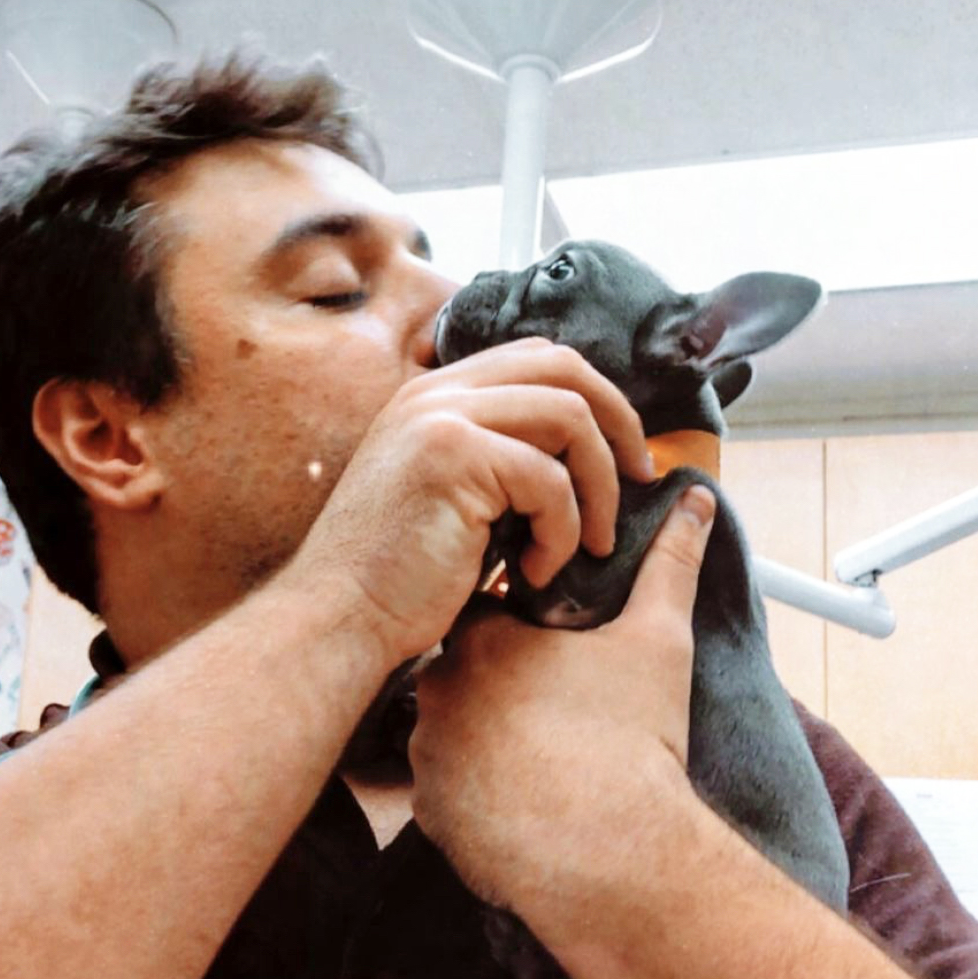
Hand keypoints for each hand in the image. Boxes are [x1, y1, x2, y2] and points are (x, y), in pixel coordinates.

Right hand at [290, 340, 654, 665]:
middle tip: (639, 482)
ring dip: (597, 490)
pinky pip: (550, 480)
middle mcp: (436, 392)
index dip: (599, 400)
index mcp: (435, 394)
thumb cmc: (397, 579)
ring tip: (588, 547)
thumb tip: (584, 455)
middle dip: (619, 425)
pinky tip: (533, 573)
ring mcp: (442, 416)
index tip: (624, 459)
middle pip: (566, 368)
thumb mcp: (452, 499)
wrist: (338, 619)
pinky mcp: (453, 455)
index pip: (541, 359)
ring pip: (570, 419)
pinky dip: (562, 533)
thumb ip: (499, 460)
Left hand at [408, 486, 715, 942]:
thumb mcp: (658, 643)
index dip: (518, 629)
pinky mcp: (428, 816)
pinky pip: (444, 795)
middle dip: (498, 689)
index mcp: (482, 640)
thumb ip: (670, 564)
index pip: (482, 613)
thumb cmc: (633, 742)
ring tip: (541, 762)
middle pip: (460, 676)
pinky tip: (520, 802)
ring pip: (448, 736)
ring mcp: (425, 758)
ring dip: (482, 744)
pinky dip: (474, 796)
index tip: (552, 652)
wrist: (614, 853)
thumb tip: (696, 503)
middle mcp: (437, 692)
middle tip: (553, 714)